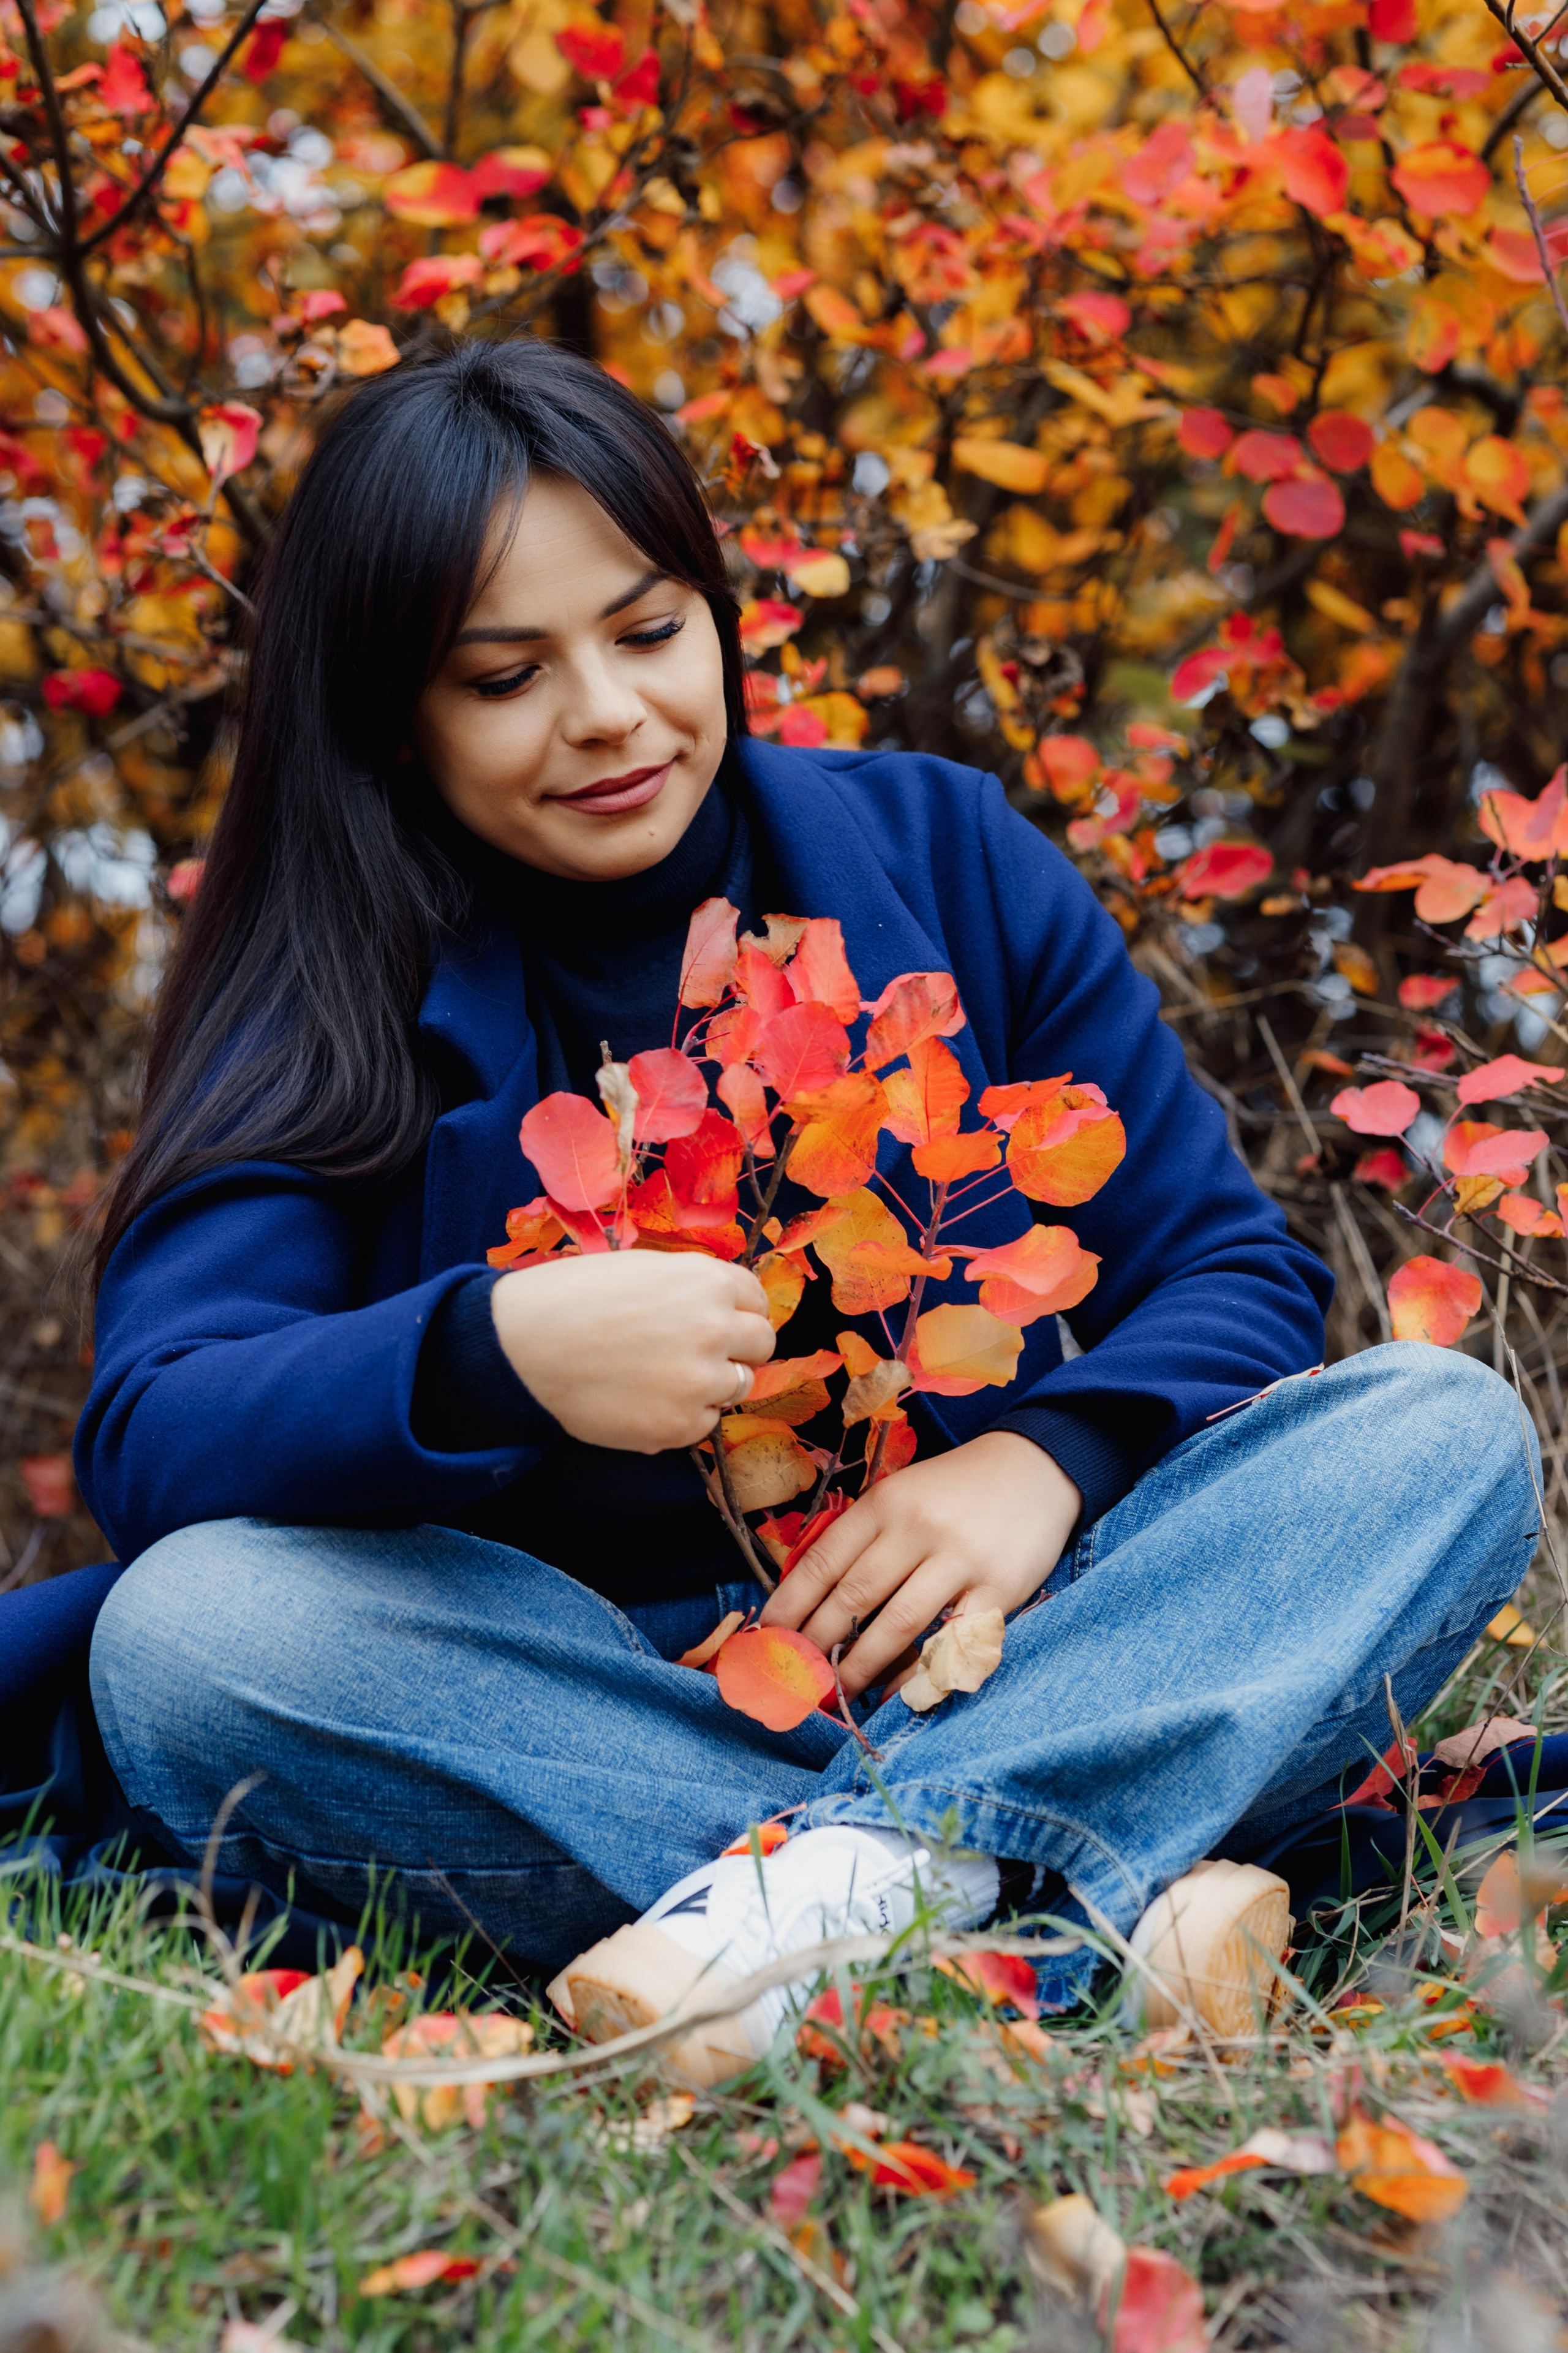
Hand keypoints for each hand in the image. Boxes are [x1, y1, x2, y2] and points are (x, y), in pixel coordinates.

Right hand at [490, 1252, 774, 1452]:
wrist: (522, 1345)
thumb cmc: (569, 1297)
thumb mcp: (639, 1269)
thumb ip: (687, 1287)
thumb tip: (719, 1307)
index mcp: (705, 1280)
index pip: (756, 1301)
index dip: (739, 1312)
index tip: (723, 1322)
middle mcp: (715, 1328)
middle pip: (761, 1345)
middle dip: (737, 1349)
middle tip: (699, 1355)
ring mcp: (700, 1381)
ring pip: (737, 1387)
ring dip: (710, 1385)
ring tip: (661, 1378)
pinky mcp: (679, 1426)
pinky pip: (705, 1424)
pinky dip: (683, 1417)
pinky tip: (643, 1402)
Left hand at [761, 1431, 1080, 1699]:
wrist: (1036, 1469)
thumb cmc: (954, 1491)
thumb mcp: (901, 1495)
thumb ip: (860, 1538)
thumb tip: (807, 1600)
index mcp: (884, 1502)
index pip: (822, 1561)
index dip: (789, 1605)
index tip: (766, 1639)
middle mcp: (917, 1528)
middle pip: (853, 1597)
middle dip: (816, 1644)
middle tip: (793, 1677)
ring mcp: (960, 1559)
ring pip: (897, 1624)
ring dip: (860, 1666)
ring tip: (835, 1692)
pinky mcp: (999, 1589)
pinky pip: (950, 1641)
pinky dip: (919, 1673)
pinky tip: (894, 1693)